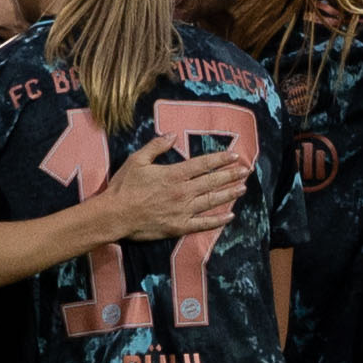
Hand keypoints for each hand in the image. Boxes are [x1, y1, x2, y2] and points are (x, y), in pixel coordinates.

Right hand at [89, 135, 249, 242]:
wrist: (115, 215)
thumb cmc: (124, 187)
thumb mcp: (137, 160)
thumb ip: (156, 146)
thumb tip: (172, 135)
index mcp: (174, 174)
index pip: (203, 164)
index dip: (221, 159)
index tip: (235, 156)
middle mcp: (183, 191)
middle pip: (212, 182)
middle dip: (231, 175)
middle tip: (247, 171)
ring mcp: (183, 210)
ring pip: (211, 201)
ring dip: (229, 194)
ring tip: (242, 188)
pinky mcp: (179, 226)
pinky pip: (203, 224)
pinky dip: (217, 221)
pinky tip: (230, 217)